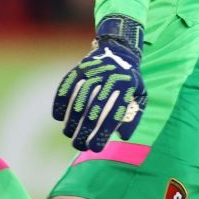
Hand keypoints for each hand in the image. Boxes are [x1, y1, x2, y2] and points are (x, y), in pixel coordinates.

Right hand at [52, 15, 147, 152]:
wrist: (120, 50)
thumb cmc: (130, 81)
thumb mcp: (140, 96)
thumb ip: (133, 116)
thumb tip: (122, 136)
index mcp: (126, 87)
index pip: (113, 114)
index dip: (102, 133)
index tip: (95, 148)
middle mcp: (109, 78)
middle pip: (94, 109)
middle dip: (84, 130)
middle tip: (79, 145)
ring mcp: (94, 72)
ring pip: (79, 98)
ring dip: (71, 119)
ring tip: (68, 134)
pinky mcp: (80, 68)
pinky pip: (67, 85)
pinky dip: (60, 101)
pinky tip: (58, 116)